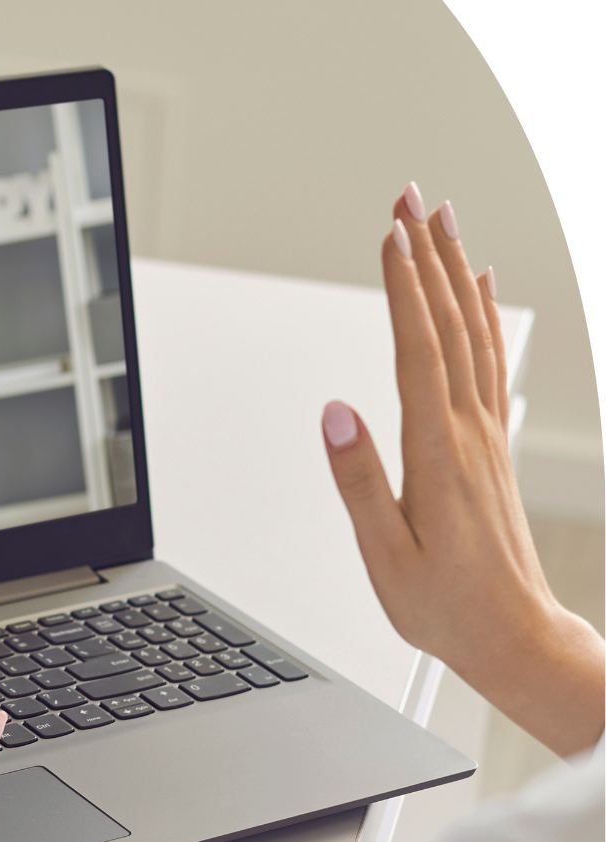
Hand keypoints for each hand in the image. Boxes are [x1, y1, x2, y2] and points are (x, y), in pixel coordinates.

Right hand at [322, 183, 603, 757]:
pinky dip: (484, 318)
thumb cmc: (446, 605)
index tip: (391, 233)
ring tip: (445, 222)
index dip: (404, 288)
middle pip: (450, 324)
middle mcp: (470, 432)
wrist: (514, 635)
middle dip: (430, 255)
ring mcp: (488, 436)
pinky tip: (480, 293)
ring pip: (475, 335)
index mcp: (438, 454)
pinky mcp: (494, 447)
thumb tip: (336, 410)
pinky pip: (491, 363)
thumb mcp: (385, 555)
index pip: (418, 350)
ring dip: (459, 273)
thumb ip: (359, 481)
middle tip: (413, 197)